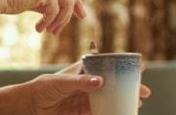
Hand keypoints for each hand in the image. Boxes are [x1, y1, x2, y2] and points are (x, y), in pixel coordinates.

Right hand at [0, 0, 85, 33]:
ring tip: (51, 31)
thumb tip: (60, 13)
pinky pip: (55, 11)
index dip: (76, 0)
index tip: (80, 14)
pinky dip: (49, 22)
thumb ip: (46, 0)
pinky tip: (39, 29)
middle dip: (75, 10)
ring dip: (60, 21)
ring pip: (66, 4)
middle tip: (78, 21)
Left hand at [24, 63, 151, 114]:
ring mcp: (87, 97)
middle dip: (129, 86)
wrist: (31, 106)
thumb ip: (80, 83)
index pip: (107, 64)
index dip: (124, 65)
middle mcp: (88, 82)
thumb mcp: (61, 82)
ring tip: (137, 104)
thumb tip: (100, 82)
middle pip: (113, 83)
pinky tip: (121, 113)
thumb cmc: (43, 87)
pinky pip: (101, 111)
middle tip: (145, 92)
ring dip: (123, 100)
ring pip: (110, 98)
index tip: (140, 66)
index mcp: (84, 69)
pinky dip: (111, 113)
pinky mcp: (83, 111)